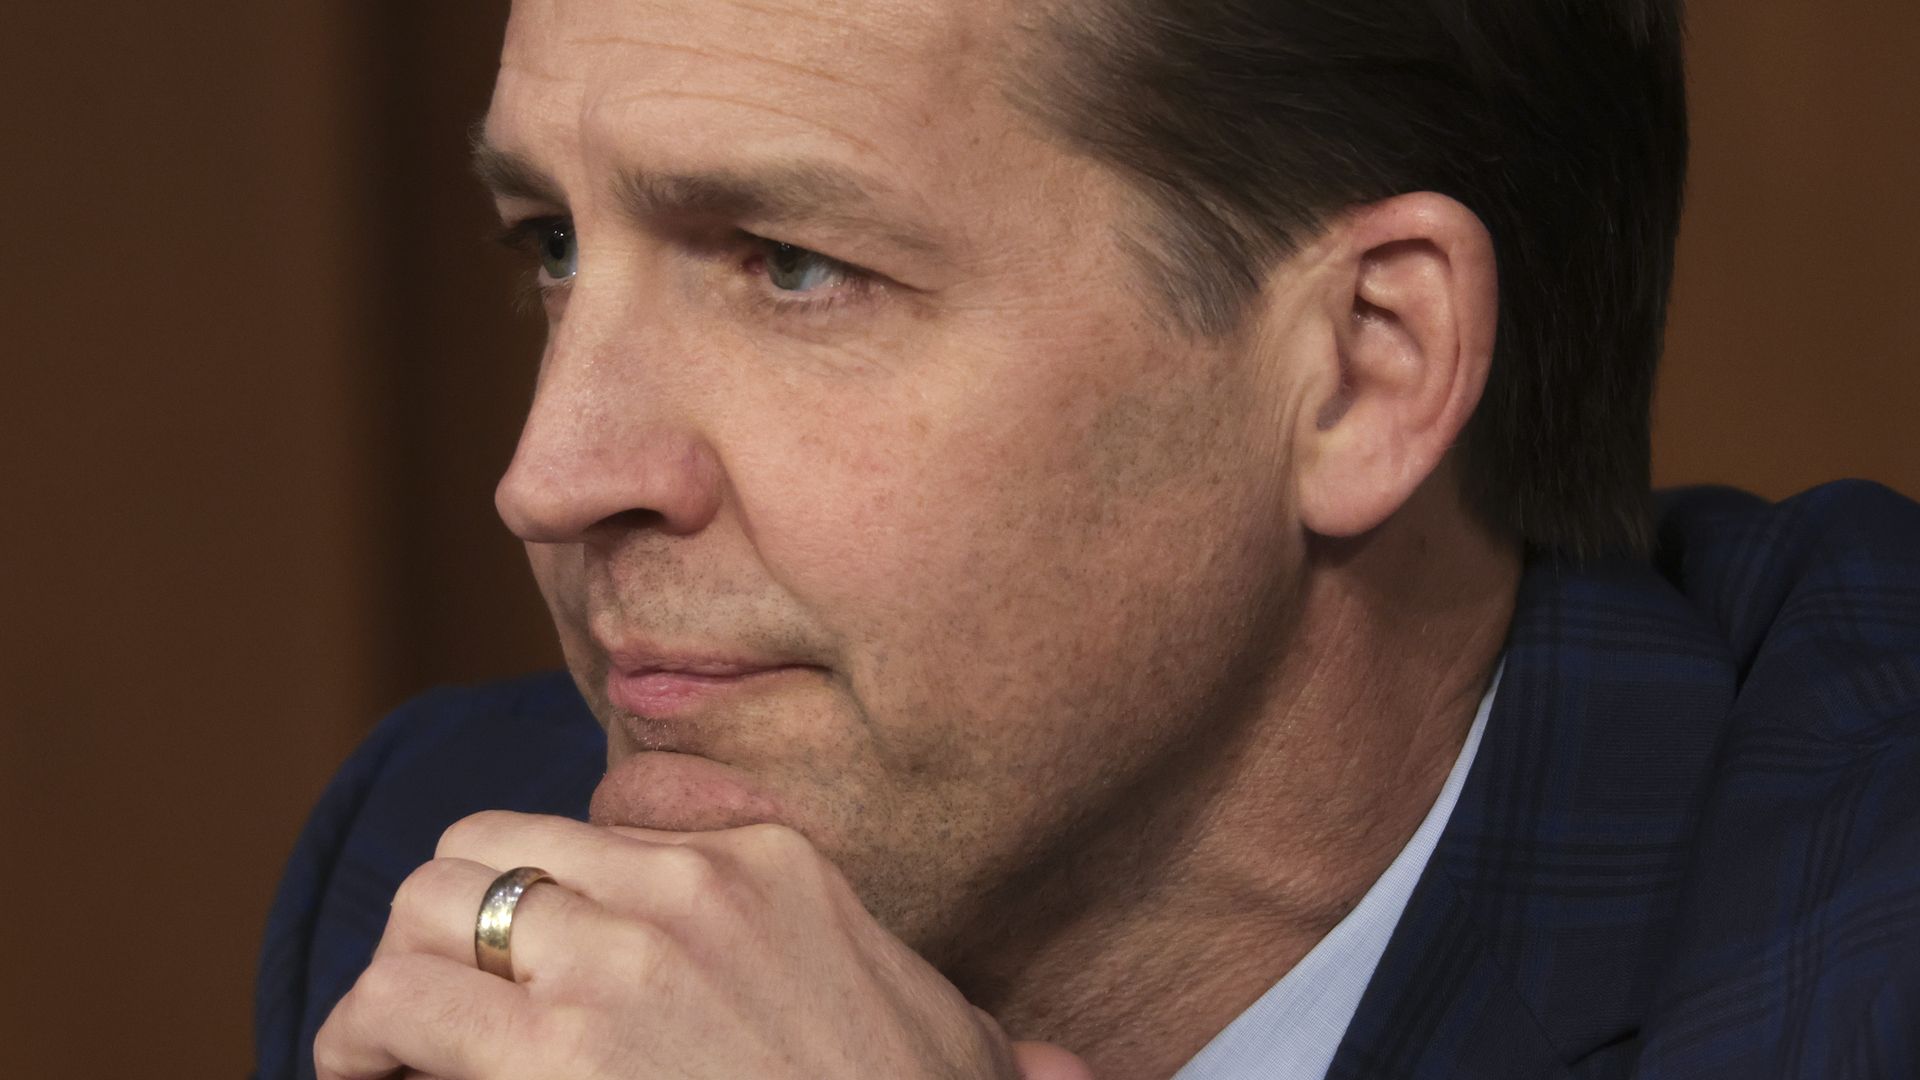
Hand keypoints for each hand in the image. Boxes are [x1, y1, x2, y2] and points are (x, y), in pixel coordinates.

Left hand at [313, 811, 1091, 1079]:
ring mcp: (620, 965)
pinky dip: (359, 1046)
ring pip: (431, 909)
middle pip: (492, 851)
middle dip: (447, 924)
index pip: (594, 829)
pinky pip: (399, 1010)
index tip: (527, 961)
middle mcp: (687, 892)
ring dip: (391, 980)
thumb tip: (1059, 1067)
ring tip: (384, 1050)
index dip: (540, 897)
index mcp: (767, 867)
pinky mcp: (555, 1056)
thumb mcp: (960, 1050)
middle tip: (432, 1002)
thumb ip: (943, 1020)